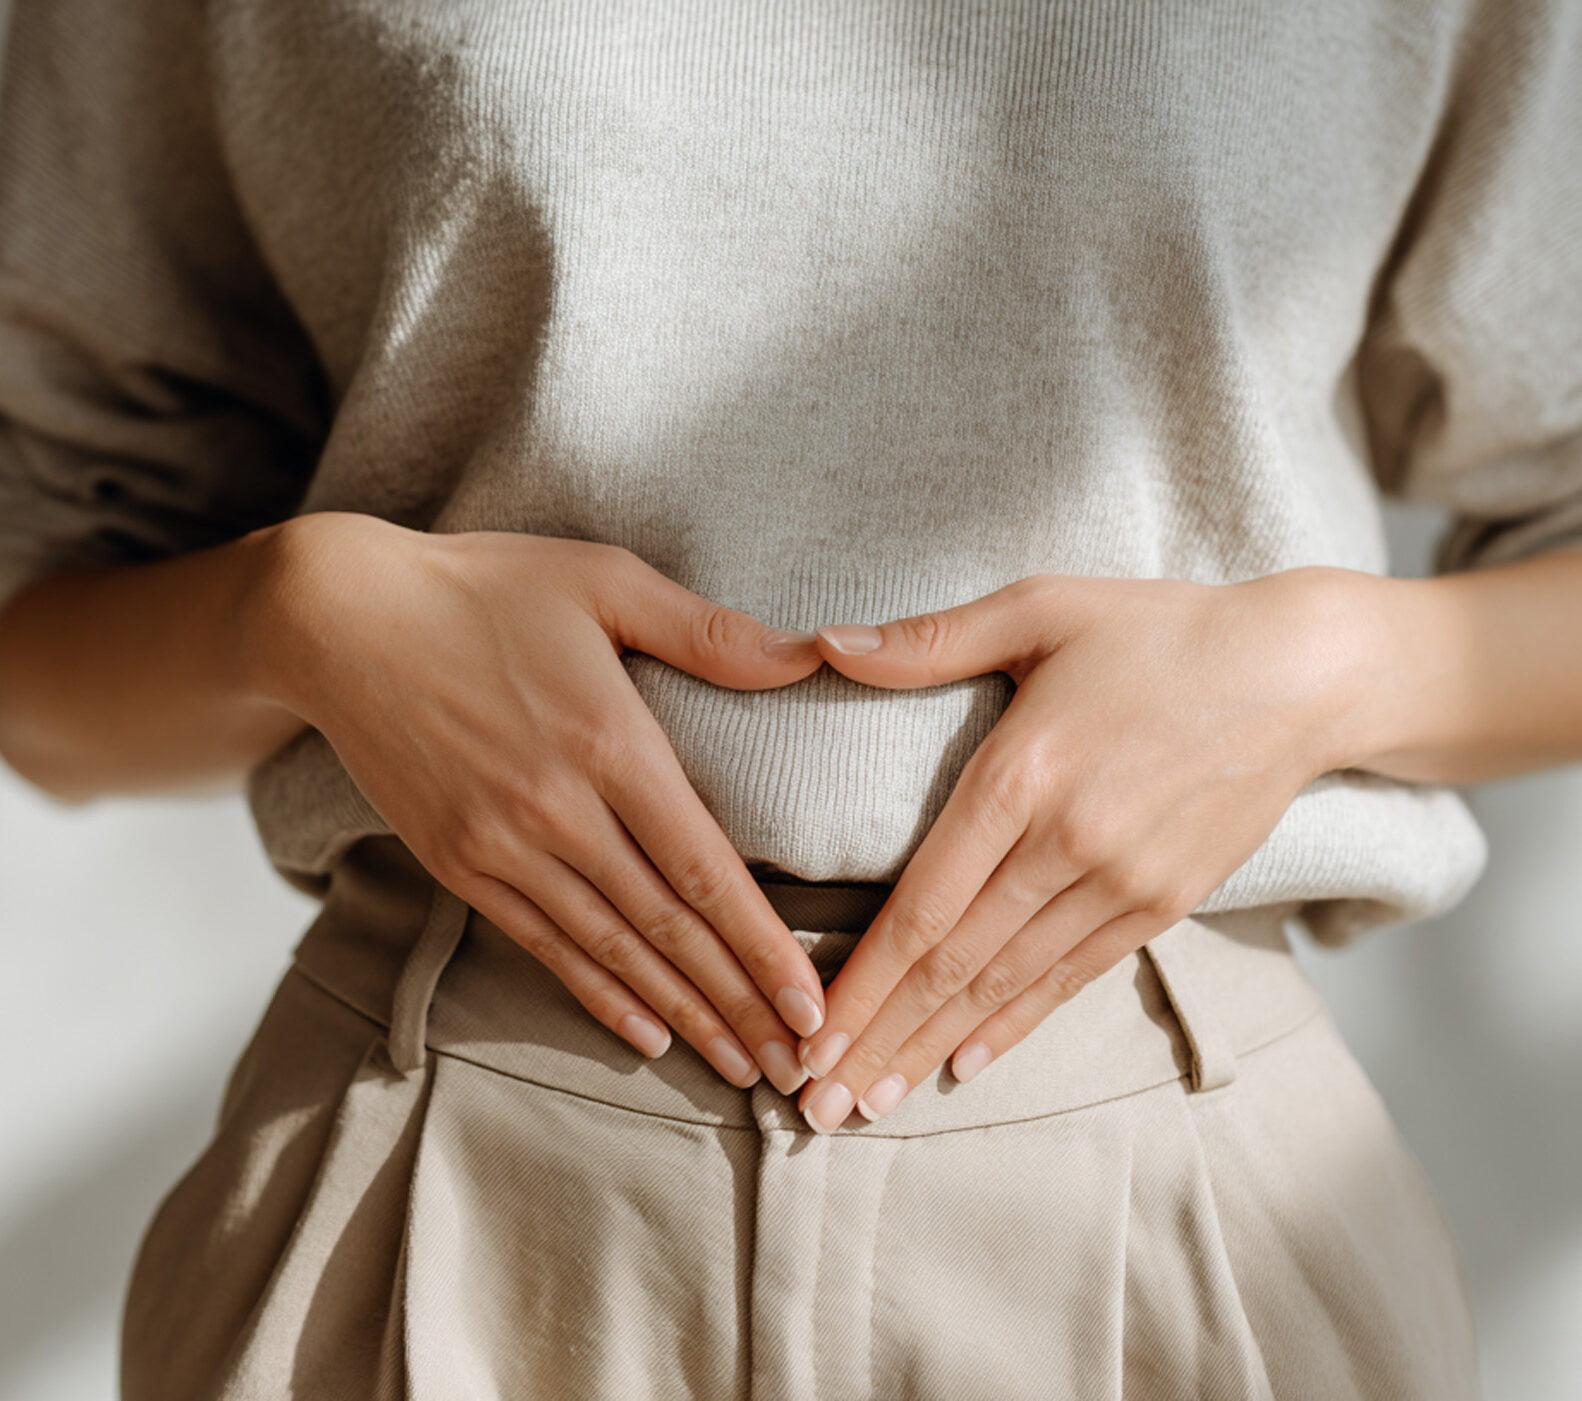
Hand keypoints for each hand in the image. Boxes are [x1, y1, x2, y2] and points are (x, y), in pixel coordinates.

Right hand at [250, 511, 828, 1093]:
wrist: (338, 618)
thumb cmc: (484, 588)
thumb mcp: (604, 579)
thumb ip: (709, 631)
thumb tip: (812, 654)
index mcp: (609, 741)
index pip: (704, 868)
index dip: (762, 944)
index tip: (809, 1005)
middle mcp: (557, 809)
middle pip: (667, 928)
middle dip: (739, 1003)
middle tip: (796, 1067)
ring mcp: (501, 845)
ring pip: (611, 951)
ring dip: (681, 1016)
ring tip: (739, 1068)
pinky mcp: (457, 862)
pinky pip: (542, 945)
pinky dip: (598, 996)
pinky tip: (645, 1035)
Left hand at [790, 566, 1384, 1130]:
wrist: (1301, 673)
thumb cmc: (1159, 631)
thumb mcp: (1040, 607)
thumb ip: (928, 640)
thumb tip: (823, 642)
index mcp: (1021, 775)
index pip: (922, 905)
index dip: (862, 980)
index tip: (812, 1037)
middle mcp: (1068, 844)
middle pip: (953, 964)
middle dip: (880, 1037)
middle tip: (821, 1105)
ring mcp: (1121, 883)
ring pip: (1006, 984)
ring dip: (932, 1047)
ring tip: (873, 1102)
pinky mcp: (1164, 902)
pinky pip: (1072, 978)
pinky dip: (1013, 1025)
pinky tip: (963, 1063)